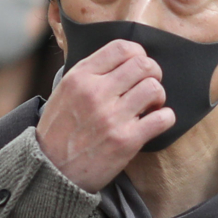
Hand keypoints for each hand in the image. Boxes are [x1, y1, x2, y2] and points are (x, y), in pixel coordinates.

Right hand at [35, 39, 172, 191]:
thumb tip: (122, 60)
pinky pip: (162, 118)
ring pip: (154, 88)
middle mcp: (96, 93)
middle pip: (144, 64)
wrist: (51, 170)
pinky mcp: (126, 141)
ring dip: (158, 96)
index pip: (122, 47)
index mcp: (80, 77)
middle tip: (147, 86)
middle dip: (153, 73)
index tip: (138, 66)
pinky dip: (165, 118)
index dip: (139, 54)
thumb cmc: (60, 131)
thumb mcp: (64, 91)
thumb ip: (90, 73)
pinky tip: (155, 121)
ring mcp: (112, 117)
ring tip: (149, 106)